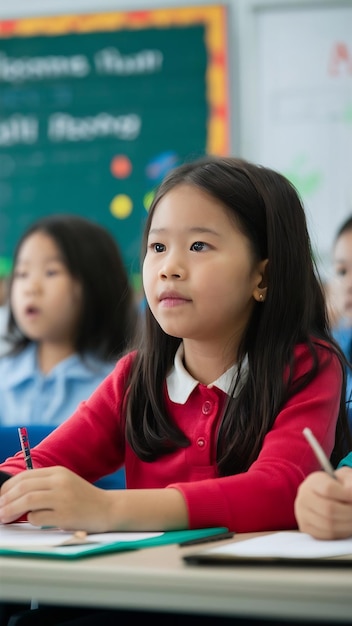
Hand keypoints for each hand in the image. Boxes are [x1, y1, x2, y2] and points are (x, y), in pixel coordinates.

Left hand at [0, 466, 115, 531]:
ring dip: (11, 510)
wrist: (108, 508)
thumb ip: (43, 486)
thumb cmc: (83, 499)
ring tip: (3, 518)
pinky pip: (38, 517)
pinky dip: (30, 520)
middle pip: (23, 488)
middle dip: (5, 500)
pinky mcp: (65, 514)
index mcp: (58, 472)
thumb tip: (12, 497)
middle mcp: (60, 481)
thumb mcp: (64, 484)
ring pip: (27, 501)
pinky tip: (33, 522)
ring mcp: (63, 497)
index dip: (7, 488)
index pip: (25, 477)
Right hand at [294, 467, 351, 538]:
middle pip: (328, 508)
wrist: (321, 495)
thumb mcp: (343, 479)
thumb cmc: (336, 487)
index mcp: (313, 481)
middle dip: (349, 513)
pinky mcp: (305, 527)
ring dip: (347, 525)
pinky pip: (326, 534)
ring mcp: (302, 513)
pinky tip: (346, 527)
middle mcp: (304, 497)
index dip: (346, 495)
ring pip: (328, 524)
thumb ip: (348, 483)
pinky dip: (340, 533)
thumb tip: (351, 494)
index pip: (329, 489)